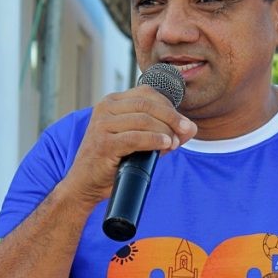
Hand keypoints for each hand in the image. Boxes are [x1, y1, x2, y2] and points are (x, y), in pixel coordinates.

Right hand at [63, 84, 196, 206]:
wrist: (85, 184)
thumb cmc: (113, 161)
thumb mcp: (139, 142)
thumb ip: (163, 132)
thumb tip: (191, 128)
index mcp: (112, 102)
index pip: (147, 93)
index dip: (169, 106)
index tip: (183, 124)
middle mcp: (105, 108)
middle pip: (148, 104)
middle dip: (172, 118)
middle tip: (185, 131)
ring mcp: (102, 124)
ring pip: (144, 119)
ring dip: (165, 131)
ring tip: (174, 143)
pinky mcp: (104, 143)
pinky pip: (136, 138)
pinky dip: (155, 140)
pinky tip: (166, 145)